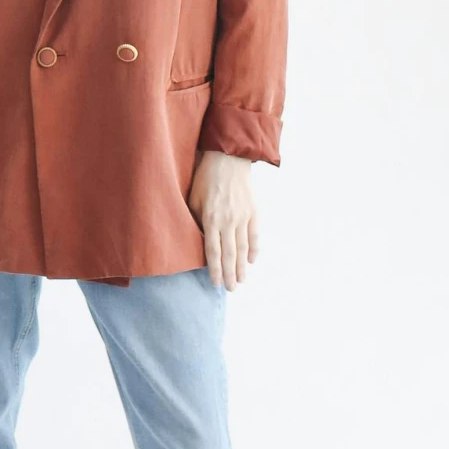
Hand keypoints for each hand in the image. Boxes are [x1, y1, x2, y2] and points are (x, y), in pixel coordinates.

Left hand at [188, 150, 257, 290]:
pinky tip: (251, 260)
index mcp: (211, 219)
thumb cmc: (205, 178)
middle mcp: (228, 221)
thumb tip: (195, 241)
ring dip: (242, 266)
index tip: (215, 283)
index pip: (213, 251)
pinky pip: (255, 235)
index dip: (214, 269)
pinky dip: (254, 249)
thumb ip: (195, 221)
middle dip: (230, 274)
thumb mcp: (193, 199)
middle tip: (231, 289)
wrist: (228, 159)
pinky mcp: (254, 211)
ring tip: (241, 281)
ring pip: (243, 248)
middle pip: (230, 254)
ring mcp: (243, 217)